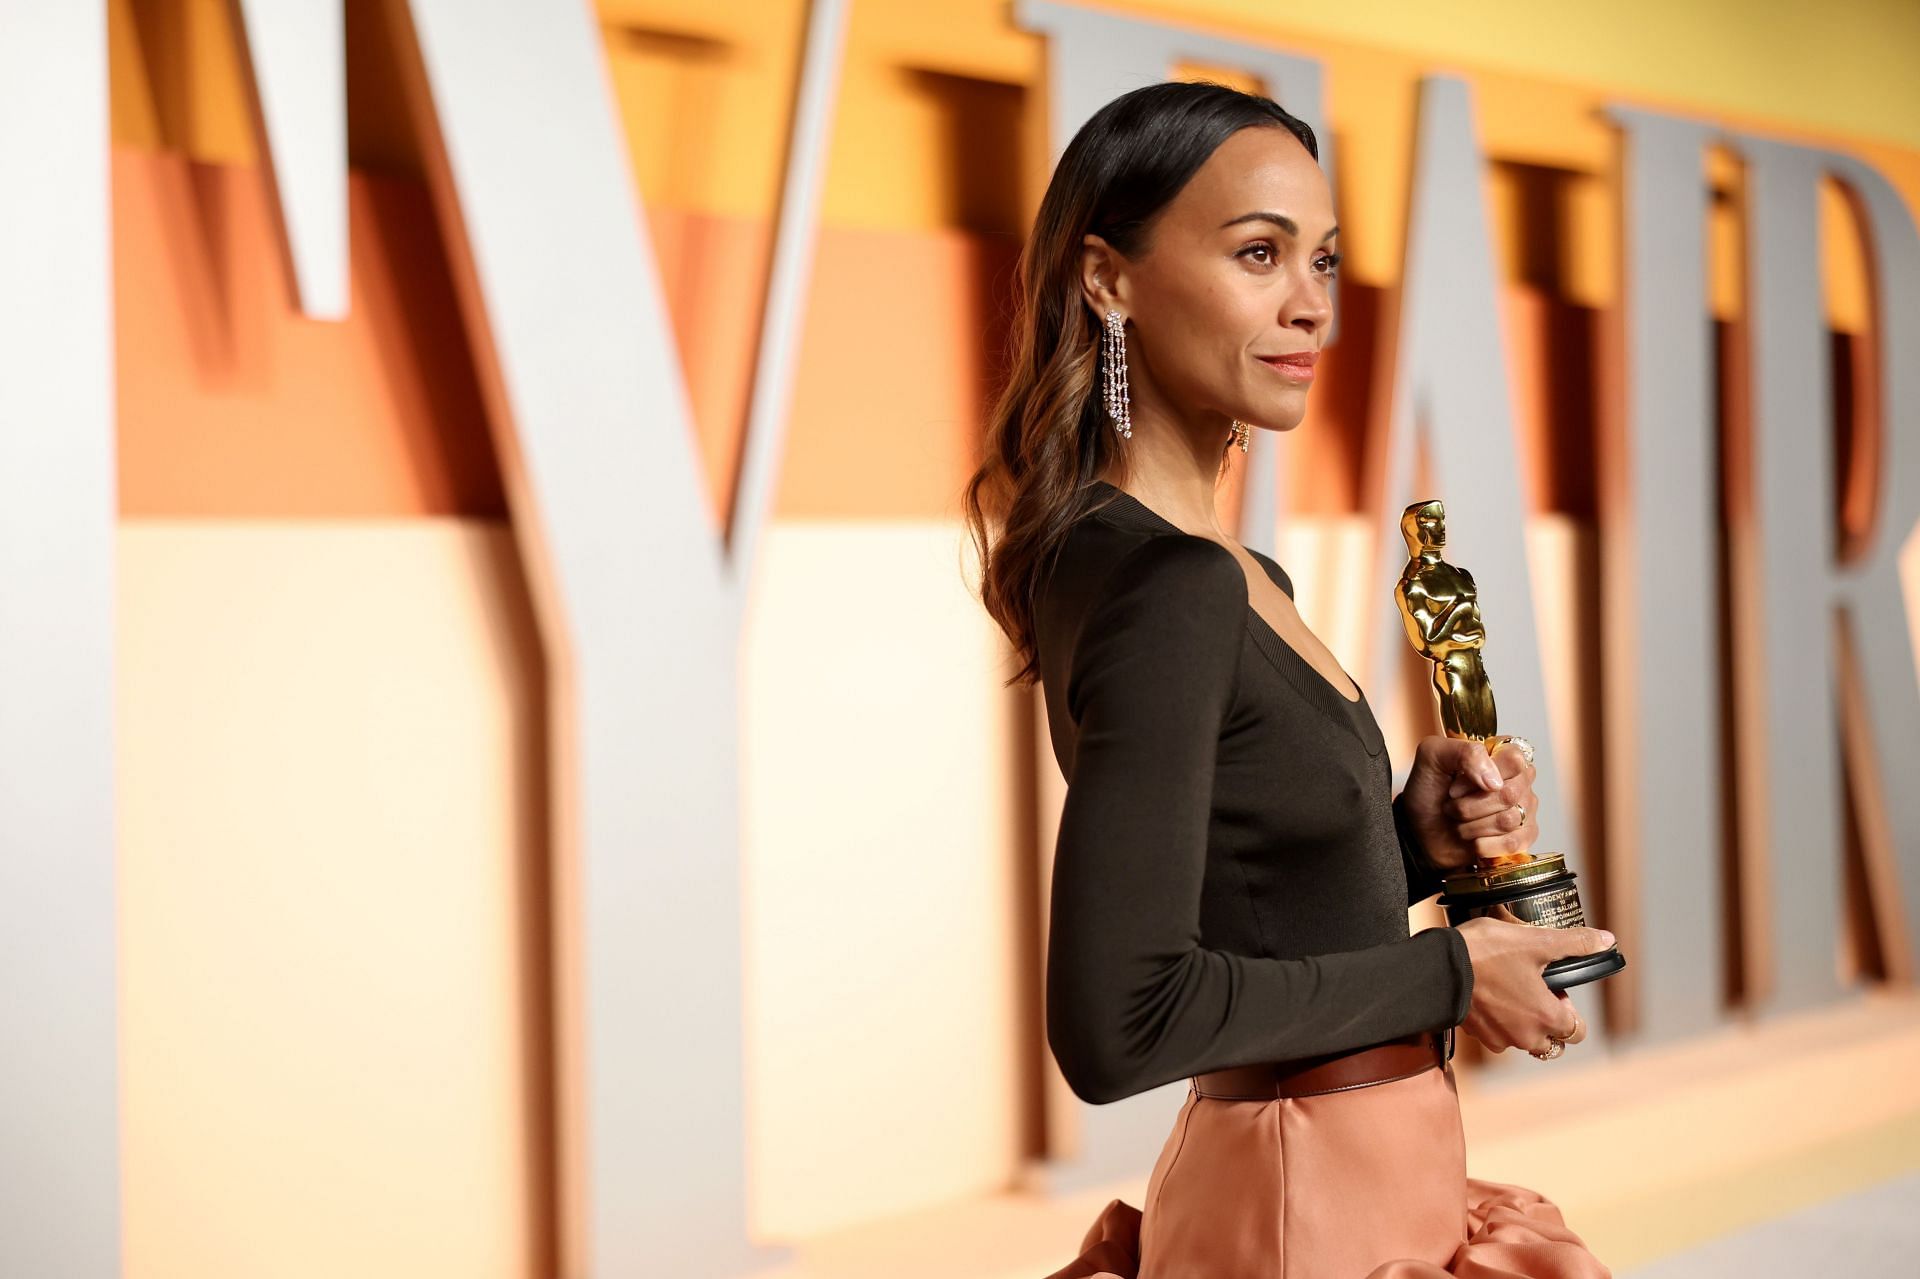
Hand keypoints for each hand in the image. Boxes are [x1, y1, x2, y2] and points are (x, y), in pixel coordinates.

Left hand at [1399, 735, 1539, 874]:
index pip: (1514, 759)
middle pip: (1509, 793)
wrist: (1419, 831)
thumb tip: (1495, 780)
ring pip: (1509, 820)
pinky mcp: (1522, 837)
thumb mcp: (1432, 757)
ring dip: (1471, 826)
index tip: (1454, 786)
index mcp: (1502, 754)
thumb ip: (1465, 752)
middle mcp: (1519, 780)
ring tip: (1459, 821)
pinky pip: (1513, 843)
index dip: (1481, 774)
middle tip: (1451, 805)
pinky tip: (1472, 840)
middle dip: (1469, 805)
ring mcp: (1524, 809)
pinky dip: (1483, 845)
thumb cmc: (1428, 792)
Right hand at [1456, 908, 1608, 1055]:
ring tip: (1508, 989)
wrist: (1437, 966)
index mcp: (1546, 1018)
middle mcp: (1526, 1037)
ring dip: (1522, 1022)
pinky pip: (1497, 1035)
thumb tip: (1607, 940)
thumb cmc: (1487, 953)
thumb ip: (1575, 943)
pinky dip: (1498, 1020)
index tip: (1556, 990)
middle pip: (1551, 1041)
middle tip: (1532, 989)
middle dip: (1548, 1021)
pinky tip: (1487, 994)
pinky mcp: (1476, 1035)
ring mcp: (1499, 1039)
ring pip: (1523, 1038)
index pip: (1577, 1032)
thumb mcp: (1536, 941)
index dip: (1571, 1011)